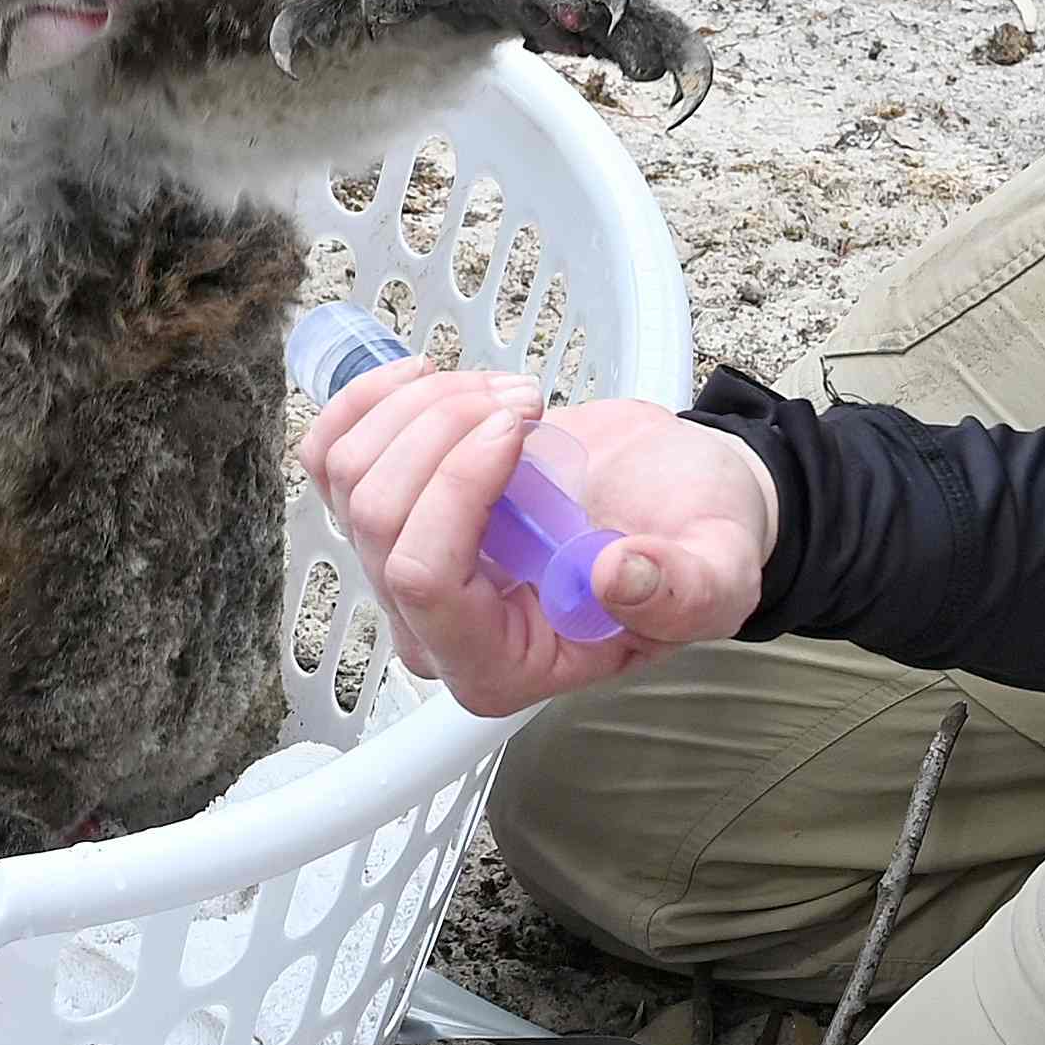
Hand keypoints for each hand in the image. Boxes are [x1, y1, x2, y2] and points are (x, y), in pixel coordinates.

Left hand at [304, 365, 771, 717]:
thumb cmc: (691, 542)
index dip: (458, 486)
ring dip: (419, 407)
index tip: (522, 425)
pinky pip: (329, 452)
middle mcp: (431, 630)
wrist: (673, 498)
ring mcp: (397, 571)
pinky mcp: (385, 512)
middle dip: (444, 431)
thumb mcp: (716, 574)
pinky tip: (427, 376)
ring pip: (348, 475)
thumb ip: (679, 589)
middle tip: (527, 398)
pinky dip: (369, 399)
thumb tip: (615, 577)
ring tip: (506, 393)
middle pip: (376, 519)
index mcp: (499, 668)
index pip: (424, 580)